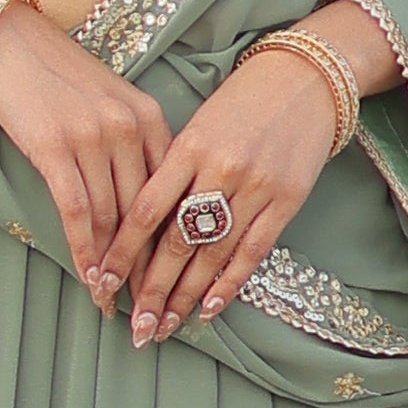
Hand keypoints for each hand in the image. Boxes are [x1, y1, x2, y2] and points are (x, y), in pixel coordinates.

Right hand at [0, 0, 175, 293]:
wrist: (5, 38)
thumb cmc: (56, 75)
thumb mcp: (109, 102)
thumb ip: (133, 145)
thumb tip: (141, 205)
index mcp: (151, 117)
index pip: (170, 192)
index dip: (170, 241)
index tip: (170, 278)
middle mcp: (129, 127)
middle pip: (144, 212)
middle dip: (144, 265)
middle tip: (145, 306)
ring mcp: (93, 136)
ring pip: (111, 217)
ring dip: (111, 266)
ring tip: (110, 301)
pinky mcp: (55, 146)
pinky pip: (77, 210)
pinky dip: (84, 249)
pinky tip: (86, 275)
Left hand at [105, 50, 337, 343]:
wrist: (303, 79)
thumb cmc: (240, 102)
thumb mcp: (197, 125)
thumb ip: (172, 171)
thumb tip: (139, 226)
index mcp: (188, 146)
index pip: (145, 211)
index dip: (123, 252)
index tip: (104, 282)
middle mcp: (220, 169)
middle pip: (176, 242)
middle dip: (152, 290)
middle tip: (136, 328)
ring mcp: (256, 187)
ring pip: (212, 254)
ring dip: (186, 297)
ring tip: (165, 327)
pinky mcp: (286, 200)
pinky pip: (252, 252)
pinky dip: (228, 283)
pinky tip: (208, 308)